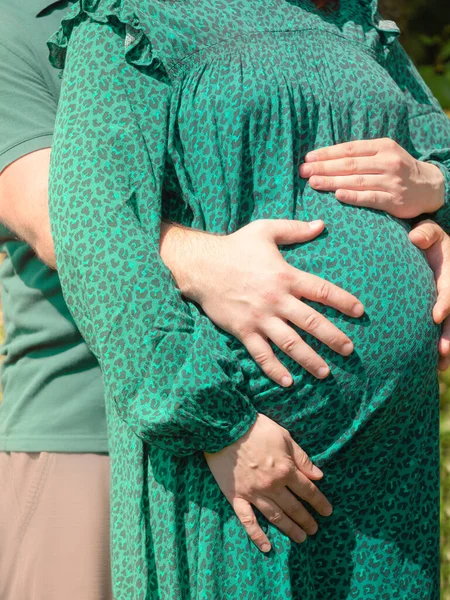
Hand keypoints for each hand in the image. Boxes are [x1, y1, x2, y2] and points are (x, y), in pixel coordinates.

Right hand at [161, 219, 363, 386]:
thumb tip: (321, 224)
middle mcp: (276, 299)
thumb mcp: (265, 230)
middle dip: (333, 338)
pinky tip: (288, 382)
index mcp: (285, 275)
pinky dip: (274, 369)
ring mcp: (259, 317)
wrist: (201, 265)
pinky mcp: (243, 330)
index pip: (321, 290)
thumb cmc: (234, 246)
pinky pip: (261, 354)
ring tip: (325, 373)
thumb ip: (295, 229)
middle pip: (311, 322)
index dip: (343, 301)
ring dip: (309, 359)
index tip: (359, 312)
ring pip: (290, 343)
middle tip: (349, 350)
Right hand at [204, 413, 331, 551]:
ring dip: (290, 529)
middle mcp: (272, 485)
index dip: (319, 502)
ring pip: (276, 516)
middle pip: (294, 507)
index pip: (307, 490)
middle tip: (315, 529)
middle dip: (307, 519)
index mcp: (285, 470)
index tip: (327, 511)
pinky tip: (267, 547)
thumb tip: (319, 475)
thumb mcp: (284, 437)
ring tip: (301, 538)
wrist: (225, 428)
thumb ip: (302, 458)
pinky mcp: (236, 497)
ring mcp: (253, 493)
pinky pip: (247, 520)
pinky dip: (257, 535)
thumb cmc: (256, 428)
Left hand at [299, 138, 444, 218]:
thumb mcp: (383, 154)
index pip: (349, 149)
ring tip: (313, 183)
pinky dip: (353, 197)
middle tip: (303, 171)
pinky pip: (370, 198)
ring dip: (332, 182)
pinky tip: (337, 196)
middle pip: (350, 164)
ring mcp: (391, 181)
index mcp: (382, 146)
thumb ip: (360, 155)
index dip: (327, 153)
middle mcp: (387, 162)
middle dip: (324, 168)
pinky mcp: (394, 200)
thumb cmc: (397, 170)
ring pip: (357, 181)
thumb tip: (326, 158)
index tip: (308, 158)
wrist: (429, 186)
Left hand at [409, 220, 449, 371]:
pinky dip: (441, 349)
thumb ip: (425, 233)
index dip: (445, 303)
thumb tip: (415, 238)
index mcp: (449, 276)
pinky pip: (444, 332)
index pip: (449, 292)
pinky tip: (435, 366)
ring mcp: (447, 305)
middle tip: (441, 351)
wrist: (429, 248)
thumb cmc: (427, 240)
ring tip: (439, 365)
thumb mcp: (430, 232)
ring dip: (447, 347)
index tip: (437, 316)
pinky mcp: (442, 315)